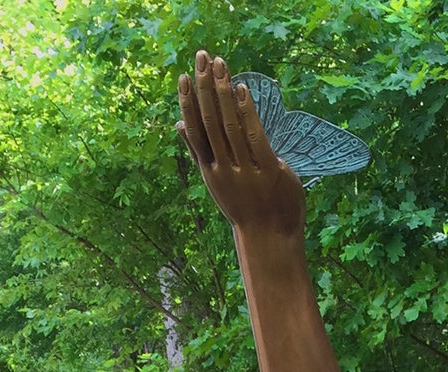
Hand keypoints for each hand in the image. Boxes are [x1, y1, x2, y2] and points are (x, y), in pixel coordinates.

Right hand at [177, 51, 304, 238]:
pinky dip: (247, 112)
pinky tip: (242, 90)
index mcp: (210, 170)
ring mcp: (246, 171)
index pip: (195, 130)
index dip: (188, 101)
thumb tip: (178, 124)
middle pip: (210, 121)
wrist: (269, 239)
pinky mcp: (268, 172)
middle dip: (204, 87)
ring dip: (224, 92)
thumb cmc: (245, 207)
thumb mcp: (217, 181)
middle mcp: (224, 169)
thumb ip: (200, 152)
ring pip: (229, 126)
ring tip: (221, 65)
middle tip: (202, 56)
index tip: (184, 75)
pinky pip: (254, 137)